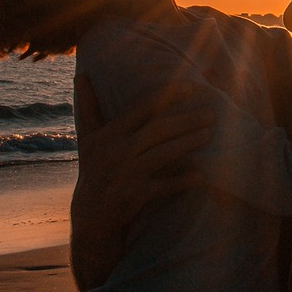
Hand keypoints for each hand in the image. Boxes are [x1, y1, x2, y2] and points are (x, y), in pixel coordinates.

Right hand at [73, 75, 212, 226]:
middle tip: (211, 114)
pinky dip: (181, 181)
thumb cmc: (94, 172)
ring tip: (208, 135)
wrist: (89, 217)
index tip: (192, 87)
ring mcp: (124, 174)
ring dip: (188, 143)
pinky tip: (199, 175)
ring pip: (162, 154)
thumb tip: (81, 74)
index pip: (141, 108)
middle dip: (186, 120)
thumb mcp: (88, 140)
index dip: (168, 96)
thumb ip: (88, 107)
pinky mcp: (133, 196)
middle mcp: (115, 151)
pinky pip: (163, 186)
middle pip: (157, 129)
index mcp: (107, 134)